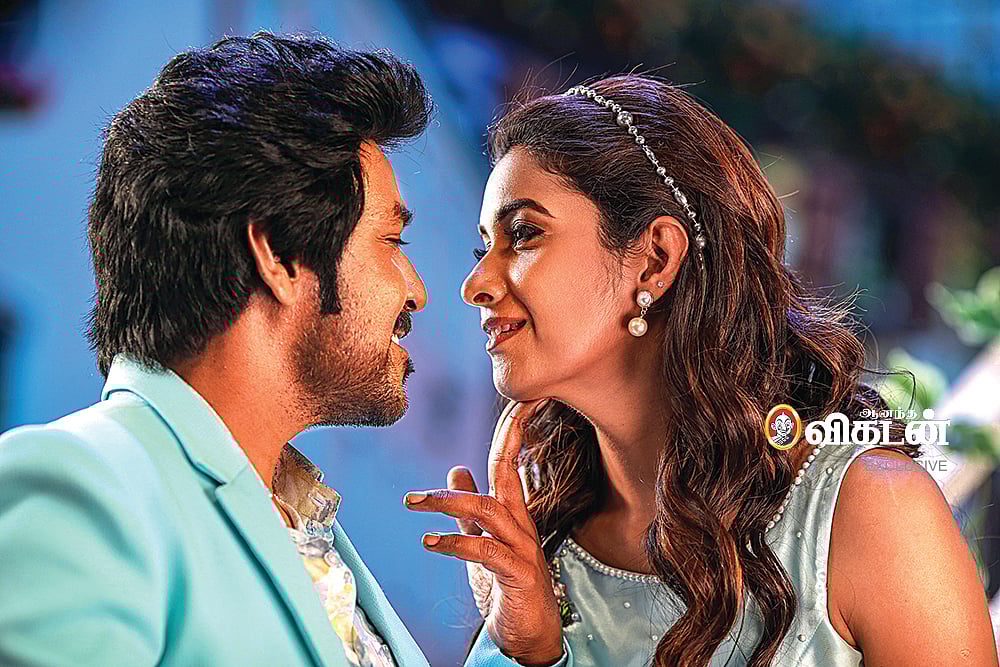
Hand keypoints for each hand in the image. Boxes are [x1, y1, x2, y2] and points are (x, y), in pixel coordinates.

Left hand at [404, 399, 562, 665]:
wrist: (531, 634)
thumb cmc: (508, 586)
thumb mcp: (483, 540)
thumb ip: (470, 509)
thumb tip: (457, 471)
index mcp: (514, 514)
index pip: (512, 463)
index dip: (514, 431)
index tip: (520, 403)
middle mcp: (522, 525)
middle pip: (504, 477)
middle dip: (485, 454)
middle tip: (421, 480)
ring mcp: (523, 549)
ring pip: (490, 510)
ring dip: (449, 503)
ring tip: (414, 502)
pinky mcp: (519, 575)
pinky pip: (485, 551)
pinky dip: (455, 543)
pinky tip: (430, 542)